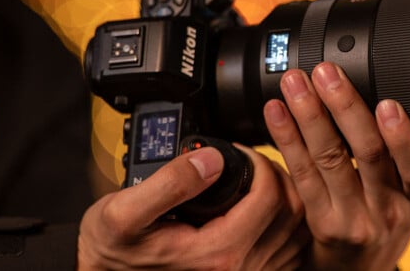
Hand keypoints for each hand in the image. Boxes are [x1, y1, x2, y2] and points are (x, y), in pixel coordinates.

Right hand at [77, 145, 306, 269]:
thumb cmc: (113, 248)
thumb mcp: (123, 211)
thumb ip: (168, 183)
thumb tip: (211, 160)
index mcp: (217, 252)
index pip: (269, 197)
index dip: (261, 162)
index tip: (239, 150)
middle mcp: (239, 269)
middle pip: (292, 212)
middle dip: (278, 175)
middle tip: (253, 160)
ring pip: (296, 232)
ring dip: (287, 197)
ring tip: (261, 179)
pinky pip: (288, 251)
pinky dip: (286, 223)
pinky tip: (266, 207)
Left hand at [264, 62, 409, 270]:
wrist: (359, 269)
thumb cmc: (383, 218)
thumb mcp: (405, 193)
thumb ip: (395, 154)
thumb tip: (366, 90)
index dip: (402, 135)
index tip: (388, 103)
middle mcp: (389, 210)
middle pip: (367, 154)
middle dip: (344, 106)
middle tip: (326, 72)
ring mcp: (354, 219)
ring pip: (330, 160)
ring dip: (309, 115)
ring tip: (294, 82)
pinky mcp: (322, 222)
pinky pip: (302, 175)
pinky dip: (287, 139)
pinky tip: (276, 112)